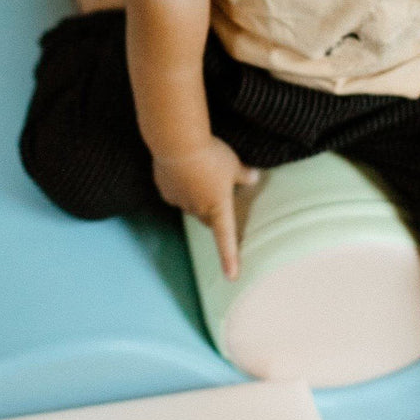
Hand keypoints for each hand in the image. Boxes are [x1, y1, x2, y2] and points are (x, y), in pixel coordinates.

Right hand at [152, 137, 259, 279]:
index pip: (226, 239)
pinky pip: (176, 194)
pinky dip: (181, 187)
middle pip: (207, 220)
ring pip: (190, 206)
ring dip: (196, 197)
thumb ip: (243, 174)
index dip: (230, 258)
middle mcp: (197, 209)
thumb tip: (254, 178)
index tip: (232, 277)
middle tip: (220, 197)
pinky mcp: (165, 190)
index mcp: (218, 207)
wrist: (177, 143)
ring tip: (200, 174)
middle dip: (214, 215)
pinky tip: (183, 171)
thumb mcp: (233, 163)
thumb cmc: (210, 155)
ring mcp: (179, 201)